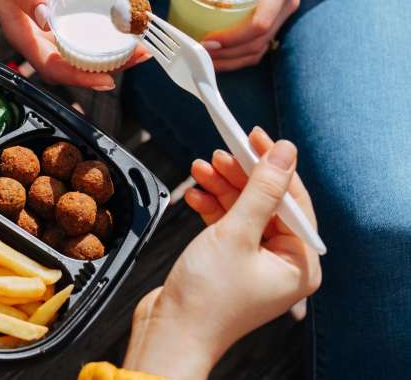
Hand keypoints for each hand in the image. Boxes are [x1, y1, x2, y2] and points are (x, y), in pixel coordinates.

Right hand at [0, 0, 148, 89]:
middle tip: (141, 52)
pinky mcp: (79, 0)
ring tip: (144, 22)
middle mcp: (48, 33)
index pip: (54, 67)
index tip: (106, 80)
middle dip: (114, 62)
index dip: (79, 78)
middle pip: (81, 60)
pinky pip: (101, 8)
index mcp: (26, 34)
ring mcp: (66, 18)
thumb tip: (46, 19)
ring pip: (96, 38)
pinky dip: (119, 0)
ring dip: (123, 35)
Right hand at [123, 128, 320, 378]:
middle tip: (221, 151)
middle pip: (267, 203)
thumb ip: (260, 189)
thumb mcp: (236, 233)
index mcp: (299, 263)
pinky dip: (210, 207)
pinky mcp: (229, 261)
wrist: (171, 332)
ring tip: (201, 168)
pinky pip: (226, 224)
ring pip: (243, 209)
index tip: (257, 137)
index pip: (293, 201)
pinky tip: (194, 194)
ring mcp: (254, 262)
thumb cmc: (207, 297)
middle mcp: (282, 263)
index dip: (274, 166)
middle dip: (241, 176)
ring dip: (221, 187)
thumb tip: (284, 152)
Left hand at [156, 0, 307, 71]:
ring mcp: (283, 11)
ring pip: (258, 49)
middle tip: (196, 56)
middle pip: (257, 44)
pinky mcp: (276, 16)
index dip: (233, 39)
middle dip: (226, 56)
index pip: (259, 24)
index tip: (207, 41)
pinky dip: (238, 56)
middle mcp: (284, 2)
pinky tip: (217, 56)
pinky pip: (259, 45)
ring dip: (231, 61)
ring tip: (203, 60)